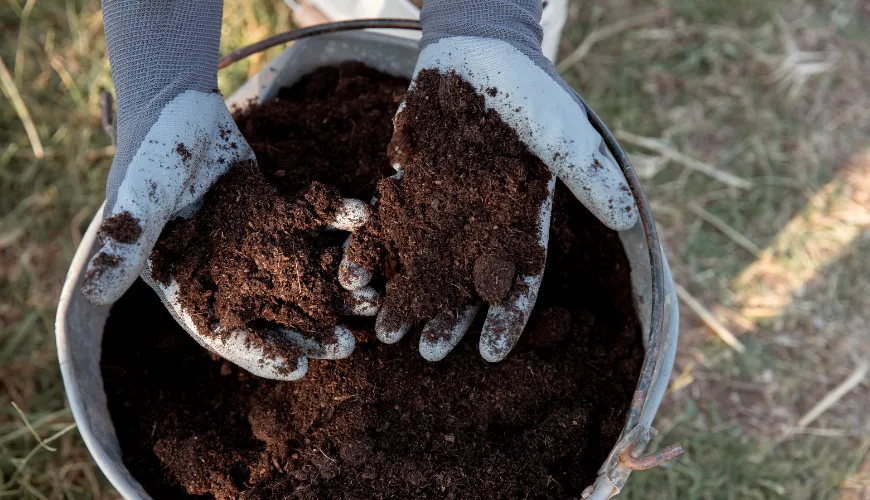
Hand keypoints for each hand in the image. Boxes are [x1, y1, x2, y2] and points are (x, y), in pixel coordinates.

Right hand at [80, 91, 377, 379]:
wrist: (175, 106)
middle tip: (349, 345)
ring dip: (336, 287)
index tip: (298, 369)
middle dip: (311, 331)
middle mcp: (228, 272)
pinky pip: (315, 223)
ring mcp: (257, 244)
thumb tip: (93, 294)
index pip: (224, 332)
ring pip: (302, 274)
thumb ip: (125, 243)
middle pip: (273, 313)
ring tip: (372, 299)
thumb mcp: (136, 201)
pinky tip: (365, 223)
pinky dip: (339, 223)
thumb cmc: (148, 156)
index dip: (259, 354)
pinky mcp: (280, 212)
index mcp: (190, 283)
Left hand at [339, 0, 637, 362]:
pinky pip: (388, 225)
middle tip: (424, 353)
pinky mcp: (409, 186)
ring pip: (423, 263)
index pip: (518, 281)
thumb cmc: (530, 93)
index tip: (490, 355)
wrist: (479, 52)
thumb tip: (628, 216)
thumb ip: (590, 176)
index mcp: (521, 223)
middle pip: (464, 284)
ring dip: (406, 296)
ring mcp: (443, 207)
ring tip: (385, 328)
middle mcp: (481, 225)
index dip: (505, 319)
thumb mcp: (565, 133)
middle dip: (447, 319)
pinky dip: (373, 248)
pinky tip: (355, 276)